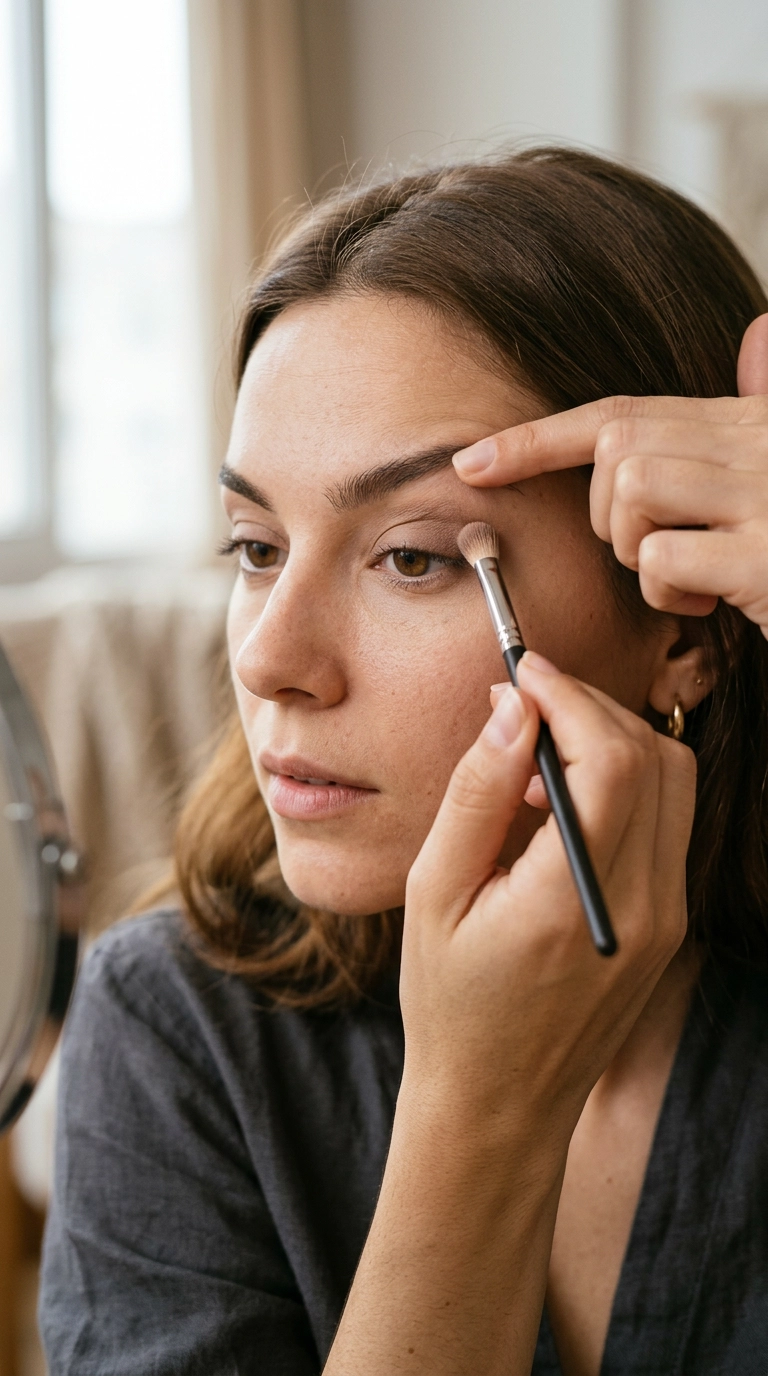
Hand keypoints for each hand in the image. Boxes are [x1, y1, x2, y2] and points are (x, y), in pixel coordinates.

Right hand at [400, 655, 694, 1144]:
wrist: (498, 1102)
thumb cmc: (450, 1003)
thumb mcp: (434, 894)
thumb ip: (477, 795)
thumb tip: (510, 708)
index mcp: (572, 903)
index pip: (609, 761)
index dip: (570, 699)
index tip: (523, 674)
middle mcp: (641, 908)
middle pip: (655, 760)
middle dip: (592, 709)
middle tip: (526, 704)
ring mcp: (665, 918)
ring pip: (674, 783)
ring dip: (613, 742)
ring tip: (538, 756)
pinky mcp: (668, 923)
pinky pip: (667, 821)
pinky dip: (626, 783)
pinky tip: (563, 799)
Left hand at [453, 314, 767, 635]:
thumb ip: (760, 411)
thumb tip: (760, 334)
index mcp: (749, 424)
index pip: (622, 414)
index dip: (540, 438)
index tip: (471, 462)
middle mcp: (757, 445)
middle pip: (617, 452)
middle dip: (607, 517)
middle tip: (656, 551)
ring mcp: (764, 496)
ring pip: (631, 495)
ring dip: (639, 554)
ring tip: (691, 579)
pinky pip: (665, 561)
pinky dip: (671, 597)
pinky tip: (715, 609)